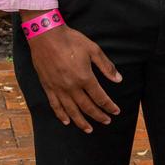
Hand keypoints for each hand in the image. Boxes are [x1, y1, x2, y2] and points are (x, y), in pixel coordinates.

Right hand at [24, 18, 122, 132]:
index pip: (100, 97)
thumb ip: (106, 66)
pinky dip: (61, 115)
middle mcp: (72, 87)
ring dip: (81, 122)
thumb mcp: (93, 49)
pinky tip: (66, 121)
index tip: (115, 111)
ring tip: (89, 129)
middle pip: (87, 107)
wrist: (46, 36)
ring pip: (71, 110)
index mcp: (85, 78)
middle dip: (98, 116)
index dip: (109, 106)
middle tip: (106, 121)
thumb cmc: (71, 40)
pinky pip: (55, 105)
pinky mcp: (47, 87)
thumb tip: (118, 79)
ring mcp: (58, 88)